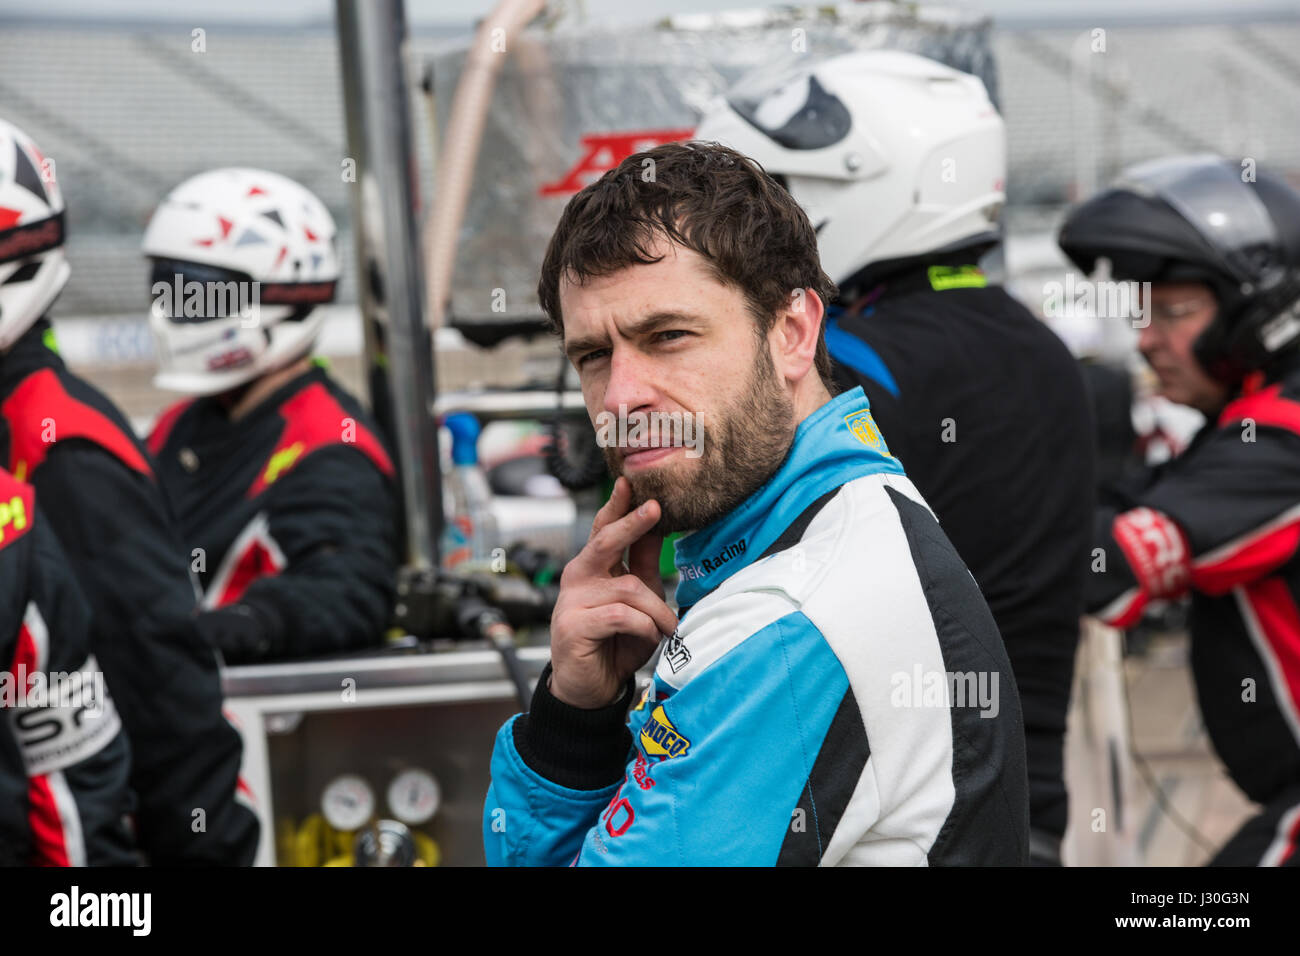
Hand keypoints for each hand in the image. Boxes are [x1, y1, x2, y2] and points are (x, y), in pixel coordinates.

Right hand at [548, 477, 676, 707]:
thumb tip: (658, 527)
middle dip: (632, 523)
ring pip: (628, 588)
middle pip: (606, 541)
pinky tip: (650, 636)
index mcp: (593, 567)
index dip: (617, 506)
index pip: (603, 529)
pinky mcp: (573, 626)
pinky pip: (621, 615)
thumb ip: (644, 566)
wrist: (592, 688)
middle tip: (654, 507)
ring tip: (668, 625)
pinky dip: (644, 626)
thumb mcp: (640, 601)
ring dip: (656, 609)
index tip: (630, 482)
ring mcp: (572, 601)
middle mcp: (579, 578)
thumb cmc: (616, 643)